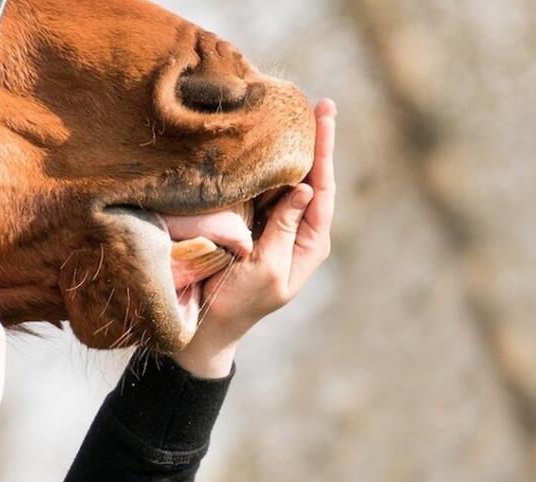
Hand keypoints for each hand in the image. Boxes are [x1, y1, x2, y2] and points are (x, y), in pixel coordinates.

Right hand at [174, 98, 336, 377]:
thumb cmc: (239, 302)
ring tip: (294, 114)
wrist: (209, 324)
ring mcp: (275, 226)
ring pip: (287, 180)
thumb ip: (284, 229)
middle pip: (310, 177)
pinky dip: (266, 167)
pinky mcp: (252, 224)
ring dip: (289, 151)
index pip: (322, 188)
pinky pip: (263, 190)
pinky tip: (263, 144)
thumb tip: (304, 188)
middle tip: (318, 103)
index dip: (324, 150)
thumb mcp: (267, 269)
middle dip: (314, 142)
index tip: (326, 114)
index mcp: (311, 243)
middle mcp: (298, 230)